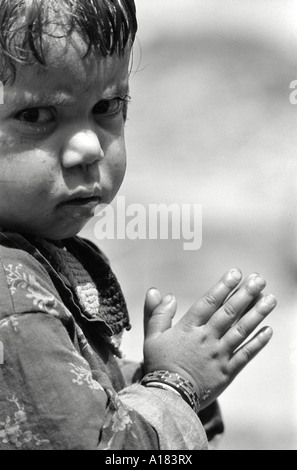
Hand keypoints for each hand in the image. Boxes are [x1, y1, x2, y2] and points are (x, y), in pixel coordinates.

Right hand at [143, 269, 276, 409]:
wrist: (168, 397)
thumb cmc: (159, 365)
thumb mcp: (152, 337)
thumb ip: (157, 313)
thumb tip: (160, 292)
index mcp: (189, 328)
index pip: (209, 302)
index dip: (223, 286)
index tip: (236, 273)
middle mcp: (207, 338)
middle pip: (229, 313)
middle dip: (246, 294)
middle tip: (259, 279)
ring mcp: (219, 354)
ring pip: (241, 331)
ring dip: (257, 314)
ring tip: (270, 299)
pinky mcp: (227, 371)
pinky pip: (245, 354)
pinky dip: (258, 342)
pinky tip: (269, 330)